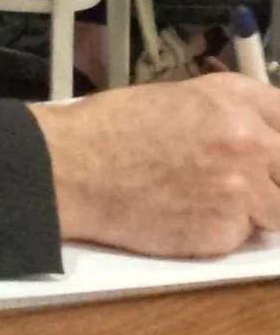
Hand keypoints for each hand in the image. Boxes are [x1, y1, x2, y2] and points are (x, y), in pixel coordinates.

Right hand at [30, 76, 279, 257]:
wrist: (74, 166)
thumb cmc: (109, 127)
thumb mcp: (171, 100)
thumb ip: (220, 116)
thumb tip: (251, 136)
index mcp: (230, 99)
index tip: (273, 146)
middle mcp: (248, 141)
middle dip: (273, 176)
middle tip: (246, 181)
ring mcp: (243, 189)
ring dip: (257, 209)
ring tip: (210, 200)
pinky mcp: (227, 232)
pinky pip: (243, 236)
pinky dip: (222, 231)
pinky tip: (185, 216)